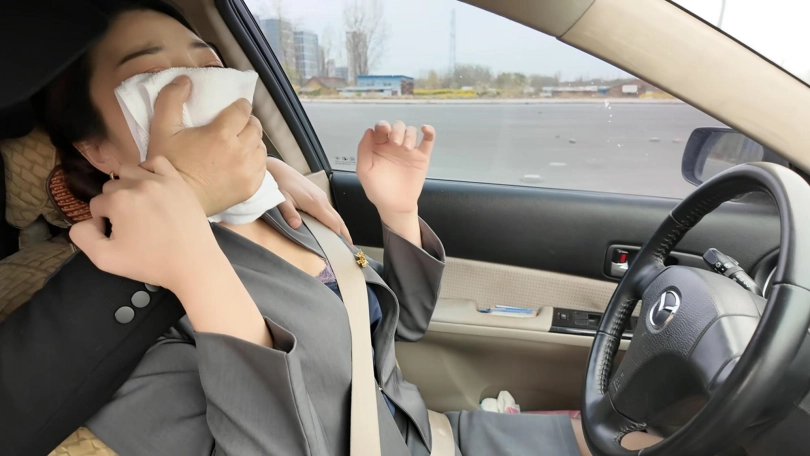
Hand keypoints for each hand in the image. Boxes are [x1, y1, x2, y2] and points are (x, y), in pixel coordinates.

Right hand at [70, 156, 220, 289]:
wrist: (193, 264)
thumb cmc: (151, 263)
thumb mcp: (105, 259)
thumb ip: (82, 237)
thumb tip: (85, 221)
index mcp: (118, 201)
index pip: (96, 204)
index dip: (102, 222)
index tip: (118, 236)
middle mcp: (138, 185)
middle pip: (111, 187)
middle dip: (114, 204)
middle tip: (129, 225)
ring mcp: (160, 180)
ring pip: (129, 171)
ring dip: (127, 185)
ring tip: (137, 206)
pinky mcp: (178, 181)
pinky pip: (157, 162)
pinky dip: (148, 170)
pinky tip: (151, 188)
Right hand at [148, 76, 266, 216]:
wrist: (175, 200)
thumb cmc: (168, 164)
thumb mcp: (162, 128)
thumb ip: (171, 99)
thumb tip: (185, 80)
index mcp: (220, 134)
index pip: (243, 110)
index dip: (240, 106)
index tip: (235, 108)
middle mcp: (239, 151)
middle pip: (255, 127)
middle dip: (247, 123)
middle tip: (236, 125)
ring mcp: (247, 171)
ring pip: (260, 147)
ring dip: (252, 141)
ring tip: (239, 143)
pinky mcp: (250, 187)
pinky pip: (262, 167)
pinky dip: (255, 161)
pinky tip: (242, 161)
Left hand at [267, 157, 351, 243]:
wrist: (279, 170)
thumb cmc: (280, 184)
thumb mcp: (282, 200)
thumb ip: (289, 213)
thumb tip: (296, 226)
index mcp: (315, 203)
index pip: (333, 222)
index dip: (339, 235)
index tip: (343, 247)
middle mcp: (322, 199)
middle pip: (338, 219)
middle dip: (345, 233)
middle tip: (349, 247)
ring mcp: (321, 196)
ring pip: (335, 214)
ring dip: (340, 226)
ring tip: (343, 239)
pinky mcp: (317, 194)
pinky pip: (330, 209)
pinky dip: (334, 219)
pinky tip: (331, 226)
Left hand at [357, 121, 434, 216]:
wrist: (395, 206)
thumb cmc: (378, 190)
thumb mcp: (364, 171)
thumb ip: (363, 150)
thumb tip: (369, 130)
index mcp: (378, 146)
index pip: (381, 129)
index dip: (382, 125)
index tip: (384, 129)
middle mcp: (394, 145)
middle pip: (397, 126)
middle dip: (397, 130)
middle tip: (395, 143)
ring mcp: (408, 150)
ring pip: (411, 131)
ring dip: (409, 134)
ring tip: (406, 148)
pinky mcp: (421, 157)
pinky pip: (428, 141)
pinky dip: (429, 132)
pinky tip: (425, 129)